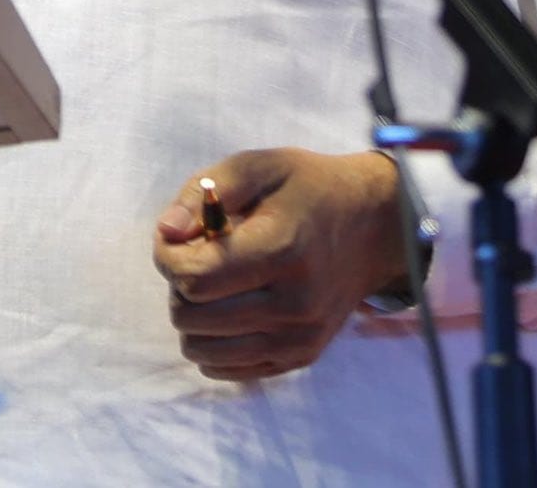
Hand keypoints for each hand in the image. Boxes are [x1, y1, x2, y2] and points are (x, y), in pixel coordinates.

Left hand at [153, 147, 405, 381]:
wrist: (370, 226)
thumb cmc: (305, 189)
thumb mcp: (257, 167)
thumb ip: (203, 193)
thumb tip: (166, 233)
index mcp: (281, 250)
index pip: (194, 278)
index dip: (166, 256)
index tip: (175, 236)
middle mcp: (294, 304)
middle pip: (192, 318)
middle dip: (178, 284)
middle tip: (199, 255)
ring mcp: (299, 338)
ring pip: (202, 351)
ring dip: (193, 316)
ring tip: (216, 282)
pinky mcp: (300, 357)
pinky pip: (227, 369)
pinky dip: (214, 341)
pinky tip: (230, 307)